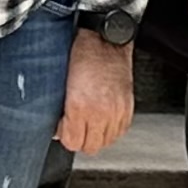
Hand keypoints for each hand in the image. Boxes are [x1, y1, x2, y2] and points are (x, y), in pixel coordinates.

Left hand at [58, 31, 133, 155]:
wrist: (105, 40)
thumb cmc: (82, 55)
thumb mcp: (62, 83)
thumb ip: (60, 108)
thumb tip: (58, 129)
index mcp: (79, 105)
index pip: (72, 142)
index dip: (65, 137)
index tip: (63, 128)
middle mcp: (100, 112)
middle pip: (90, 147)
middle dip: (80, 139)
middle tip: (74, 128)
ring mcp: (117, 111)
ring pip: (106, 142)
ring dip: (96, 135)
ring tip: (89, 122)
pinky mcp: (128, 108)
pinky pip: (120, 132)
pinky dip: (110, 129)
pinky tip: (102, 119)